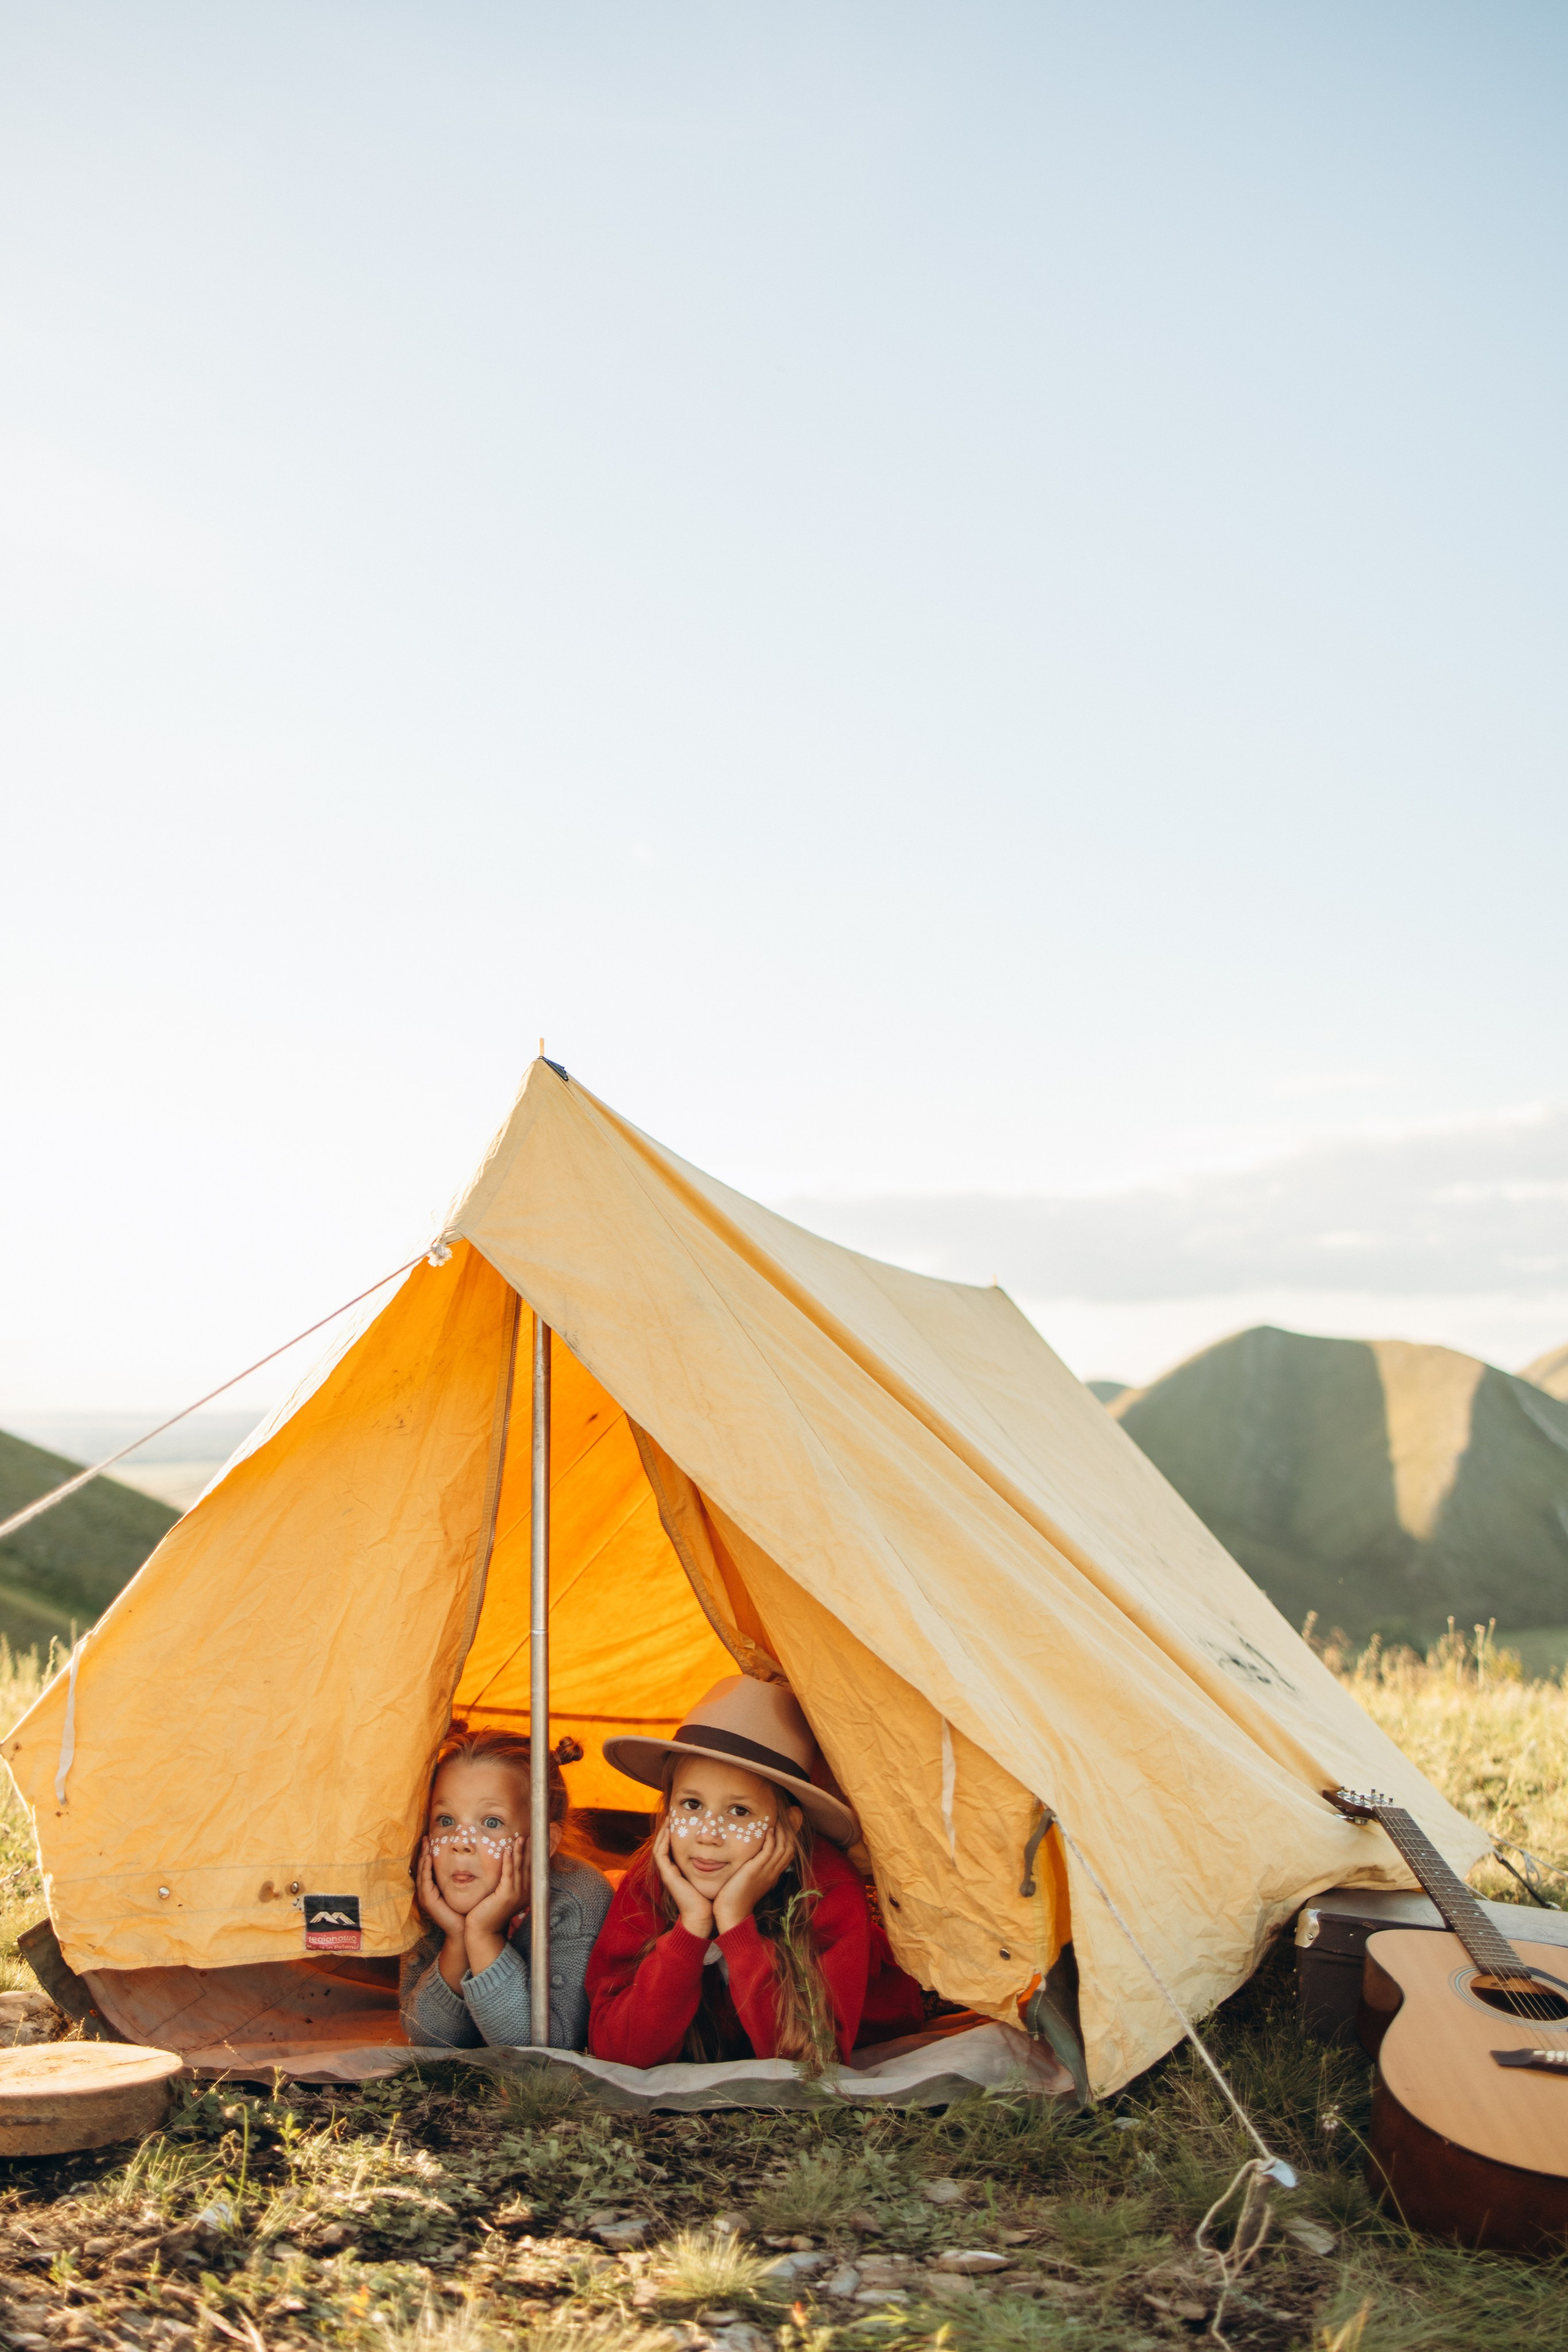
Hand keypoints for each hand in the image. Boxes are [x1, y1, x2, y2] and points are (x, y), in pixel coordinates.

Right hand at [418, 1838, 466, 1939]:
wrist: (464, 1928)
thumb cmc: (465, 1908)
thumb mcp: (461, 1888)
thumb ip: (460, 1875)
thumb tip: (467, 1859)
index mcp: (432, 1889)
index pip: (428, 1868)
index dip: (428, 1853)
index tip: (432, 1839)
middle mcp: (426, 1892)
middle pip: (422, 1867)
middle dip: (423, 1851)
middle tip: (425, 1837)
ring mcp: (425, 1896)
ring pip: (422, 1871)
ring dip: (423, 1856)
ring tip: (425, 1843)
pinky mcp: (428, 1900)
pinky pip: (425, 1880)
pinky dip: (426, 1868)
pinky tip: (429, 1857)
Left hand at [463, 1834, 526, 1976]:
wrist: (482, 1930)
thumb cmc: (489, 1912)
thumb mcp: (502, 1895)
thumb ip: (508, 1883)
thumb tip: (509, 1868)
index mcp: (526, 1892)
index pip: (531, 1868)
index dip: (531, 1853)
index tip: (531, 1839)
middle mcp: (525, 1893)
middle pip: (528, 1865)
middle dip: (529, 1848)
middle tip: (530, 1833)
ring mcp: (517, 1894)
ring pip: (520, 1867)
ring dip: (520, 1851)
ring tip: (521, 1837)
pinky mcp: (506, 1895)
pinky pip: (508, 1874)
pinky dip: (509, 1861)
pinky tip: (508, 1850)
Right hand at [652, 1818, 714, 1940]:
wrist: (703, 1916)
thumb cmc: (710, 1896)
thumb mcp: (711, 1874)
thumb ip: (714, 1861)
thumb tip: (726, 1847)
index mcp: (680, 1869)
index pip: (674, 1845)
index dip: (676, 1831)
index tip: (684, 1817)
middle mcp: (672, 1869)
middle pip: (665, 1844)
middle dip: (668, 1828)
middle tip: (672, 1813)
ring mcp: (668, 1873)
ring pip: (659, 1846)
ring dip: (663, 1831)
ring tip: (669, 1817)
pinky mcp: (668, 1876)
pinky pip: (660, 1855)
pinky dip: (663, 1842)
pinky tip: (668, 1830)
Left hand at [712, 1816, 796, 1935]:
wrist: (731, 1914)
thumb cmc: (734, 1898)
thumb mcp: (748, 1881)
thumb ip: (753, 1869)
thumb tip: (751, 1860)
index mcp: (772, 1875)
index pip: (787, 1852)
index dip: (787, 1837)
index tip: (782, 1824)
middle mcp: (772, 1872)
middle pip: (789, 1847)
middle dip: (788, 1830)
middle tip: (783, 1816)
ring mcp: (766, 1872)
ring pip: (783, 1847)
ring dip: (781, 1831)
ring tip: (776, 1817)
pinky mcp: (756, 1870)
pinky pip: (769, 1851)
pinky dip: (771, 1838)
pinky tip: (768, 1829)